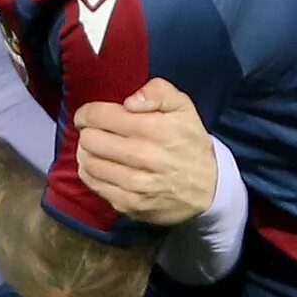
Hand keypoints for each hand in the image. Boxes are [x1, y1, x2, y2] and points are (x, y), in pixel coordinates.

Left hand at [74, 79, 215, 225]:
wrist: (210, 188)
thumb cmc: (190, 142)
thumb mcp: (183, 106)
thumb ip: (157, 91)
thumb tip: (129, 102)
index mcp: (154, 128)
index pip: (99, 116)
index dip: (87, 114)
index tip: (88, 116)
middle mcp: (142, 156)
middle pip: (90, 140)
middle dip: (88, 132)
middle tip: (95, 132)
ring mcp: (135, 184)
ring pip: (89, 163)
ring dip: (87, 153)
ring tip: (96, 149)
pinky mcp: (130, 204)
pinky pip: (95, 186)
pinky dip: (91, 174)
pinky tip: (100, 167)